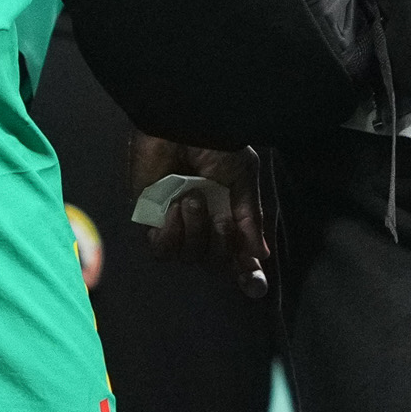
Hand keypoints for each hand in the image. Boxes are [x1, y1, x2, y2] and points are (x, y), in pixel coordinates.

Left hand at [128, 135, 265, 274]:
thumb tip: (260, 254)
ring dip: (194, 232)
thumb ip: (249, 217)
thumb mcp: (243, 178)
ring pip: (188, 257)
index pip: (238, 254)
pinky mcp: (149, 218)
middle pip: (214, 262)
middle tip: (220, 216)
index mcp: (228, 212)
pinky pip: (161, 249)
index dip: (247, 275)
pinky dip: (170, 234)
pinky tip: (174, 209)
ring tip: (191, 199)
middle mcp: (204, 221)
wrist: (180, 124)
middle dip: (220, 243)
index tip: (255, 287)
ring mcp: (177, 222)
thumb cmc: (215, 143)